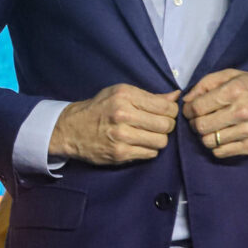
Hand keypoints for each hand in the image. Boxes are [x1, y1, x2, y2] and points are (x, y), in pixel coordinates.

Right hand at [49, 84, 179, 164]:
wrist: (72, 128)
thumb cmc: (99, 108)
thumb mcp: (120, 93)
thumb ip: (148, 96)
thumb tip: (176, 96)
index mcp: (125, 95)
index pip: (165, 107)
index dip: (171, 111)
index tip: (166, 113)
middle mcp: (123, 114)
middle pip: (166, 125)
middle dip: (167, 126)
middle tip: (159, 125)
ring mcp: (122, 136)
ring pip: (161, 141)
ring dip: (159, 139)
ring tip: (149, 135)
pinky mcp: (120, 153)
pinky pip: (150, 154)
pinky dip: (149, 149)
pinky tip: (140, 144)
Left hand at [182, 69, 247, 157]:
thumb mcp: (234, 75)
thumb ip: (207, 83)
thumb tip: (187, 99)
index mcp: (234, 91)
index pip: (197, 107)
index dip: (188, 110)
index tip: (189, 110)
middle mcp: (241, 112)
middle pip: (201, 126)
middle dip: (194, 124)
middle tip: (198, 120)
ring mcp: (247, 131)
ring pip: (209, 141)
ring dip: (204, 136)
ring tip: (210, 129)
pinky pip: (222, 152)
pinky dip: (216, 147)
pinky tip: (221, 137)